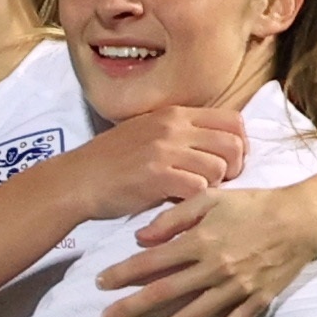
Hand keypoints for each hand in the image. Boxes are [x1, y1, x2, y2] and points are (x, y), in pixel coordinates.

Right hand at [73, 103, 248, 221]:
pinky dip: (195, 200)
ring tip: (196, 193)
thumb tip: (213, 145)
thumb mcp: (147, 132)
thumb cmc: (110, 162)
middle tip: (220, 183)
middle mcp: (173, 127)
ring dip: (214, 186)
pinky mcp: (156, 176)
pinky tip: (180, 202)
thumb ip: (179, 133)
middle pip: (232, 144)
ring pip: (218, 167)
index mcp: (174, 114)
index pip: (232, 120)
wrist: (76, 180)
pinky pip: (198, 188)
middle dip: (234, 168)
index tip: (229, 162)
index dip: (239, 144)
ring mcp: (164, 150)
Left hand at [96, 181, 316, 316]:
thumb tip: (140, 238)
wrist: (303, 219)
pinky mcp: (254, 303)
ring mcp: (235, 289)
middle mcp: (214, 268)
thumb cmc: (255, 204)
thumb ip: (174, 216)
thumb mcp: (213, 197)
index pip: (152, 261)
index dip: (123, 273)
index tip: (100, 284)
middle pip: (164, 294)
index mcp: (202, 240)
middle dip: (131, 309)